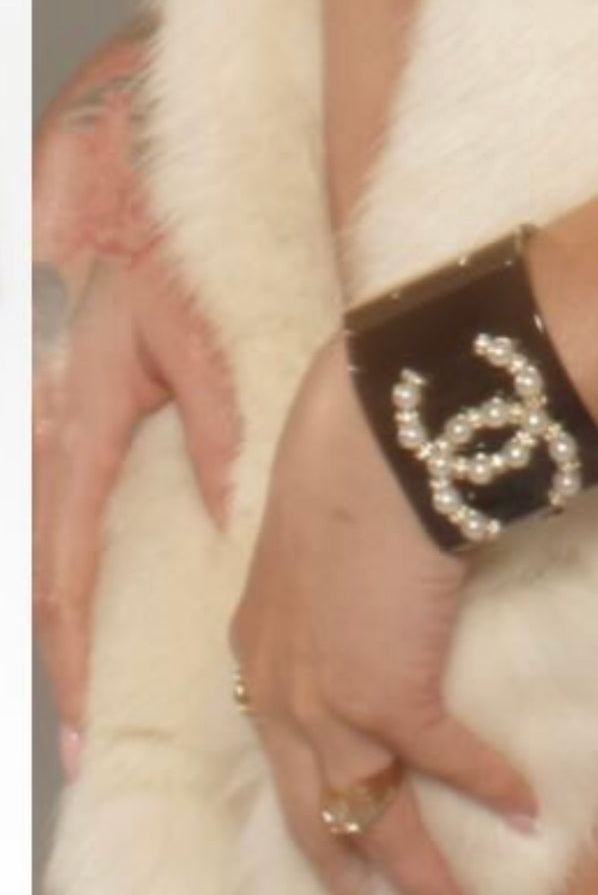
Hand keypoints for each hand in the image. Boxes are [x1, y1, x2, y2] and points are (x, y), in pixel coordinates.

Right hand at [33, 27, 239, 769]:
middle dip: (73, 650)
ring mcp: (81, 425)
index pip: (67, 561)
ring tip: (110, 689)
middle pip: (58, 567)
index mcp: (82, 423)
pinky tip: (139, 594)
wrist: (142, 174)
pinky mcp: (107, 412)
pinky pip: (96, 504)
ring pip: (74, 544)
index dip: (74, 644)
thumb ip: (213, 428)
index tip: (86, 717)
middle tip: (95, 731)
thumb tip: (230, 520)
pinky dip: (105, 561)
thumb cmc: (162, 247)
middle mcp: (69, 434)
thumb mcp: (195, 337)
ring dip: (88, 616)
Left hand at [231, 337, 536, 894]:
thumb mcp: (316, 547)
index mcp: (259, 651)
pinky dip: (488, 784)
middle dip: (341, 862)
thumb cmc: (341, 474)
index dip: (310, 795)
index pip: (279, 750)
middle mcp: (278, 690)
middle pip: (309, 807)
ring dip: (411, 866)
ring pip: (367, 813)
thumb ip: (329, 590)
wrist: (363, 446)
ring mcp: (327, 702)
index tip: (336, 828)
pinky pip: (446, 761)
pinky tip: (520, 804)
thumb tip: (376, 600)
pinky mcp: (386, 698)